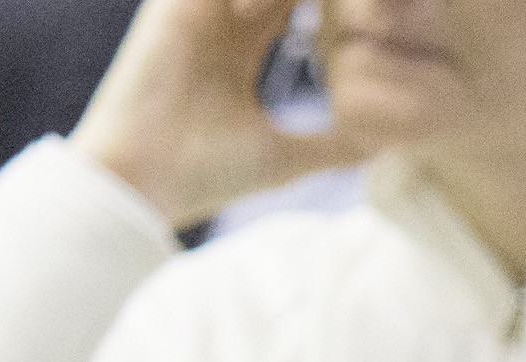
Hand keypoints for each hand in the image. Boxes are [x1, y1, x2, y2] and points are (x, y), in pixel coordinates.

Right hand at [71, 0, 373, 229]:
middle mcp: (221, 14)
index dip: (344, 7)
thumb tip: (380, 151)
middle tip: (376, 17)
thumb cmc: (206, 174)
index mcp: (243, 41)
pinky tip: (313, 6)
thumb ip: (332, 146)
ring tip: (361, 13)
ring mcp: (200, 3)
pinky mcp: (180, 2)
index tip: (382, 28)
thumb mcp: (284, 157)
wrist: (144, 180)